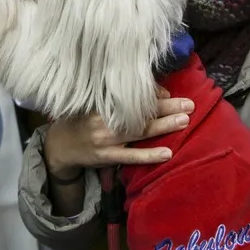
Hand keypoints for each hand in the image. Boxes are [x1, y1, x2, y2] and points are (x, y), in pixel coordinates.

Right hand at [43, 87, 191, 179]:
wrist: (59, 146)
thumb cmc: (81, 120)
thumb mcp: (95, 104)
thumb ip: (120, 99)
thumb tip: (157, 93)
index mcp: (102, 102)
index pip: (131, 96)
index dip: (152, 94)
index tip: (169, 93)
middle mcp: (104, 119)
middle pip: (140, 112)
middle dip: (167, 107)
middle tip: (189, 104)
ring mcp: (106, 139)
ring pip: (139, 132)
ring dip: (163, 126)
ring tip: (184, 120)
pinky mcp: (107, 156)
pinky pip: (131, 156)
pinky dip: (149, 155)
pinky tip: (167, 153)